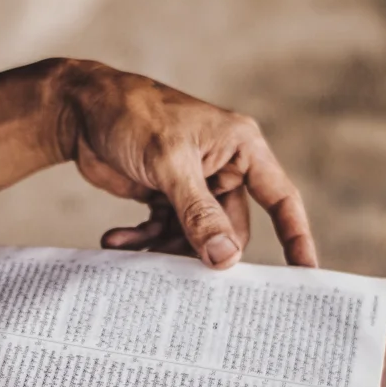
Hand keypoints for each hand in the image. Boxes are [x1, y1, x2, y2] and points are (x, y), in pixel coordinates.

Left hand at [54, 60, 316, 268]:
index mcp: (241, 147)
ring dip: (166, 250)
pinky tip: (115, 242)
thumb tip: (225, 257)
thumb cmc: (131, 115)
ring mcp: (193, 183)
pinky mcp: (164, 195)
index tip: (306, 275)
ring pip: (196, 237)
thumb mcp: (168, 164)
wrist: (79, 108)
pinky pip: (165, 231)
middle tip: (180, 278)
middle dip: (206, 252)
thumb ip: (198, 212)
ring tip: (134, 256)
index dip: (296, 237)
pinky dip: (143, 240)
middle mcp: (223, 166)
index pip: (281, 199)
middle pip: (231, 228)